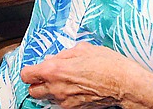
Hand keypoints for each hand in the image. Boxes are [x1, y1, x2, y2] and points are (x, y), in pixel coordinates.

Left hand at [21, 42, 145, 108]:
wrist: (125, 85)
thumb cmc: (108, 65)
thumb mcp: (83, 49)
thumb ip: (63, 54)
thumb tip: (53, 58)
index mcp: (55, 70)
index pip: (27, 75)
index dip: (29, 70)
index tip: (34, 68)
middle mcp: (57, 88)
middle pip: (33, 91)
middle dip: (37, 83)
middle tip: (46, 75)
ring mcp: (66, 101)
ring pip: (47, 99)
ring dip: (51, 90)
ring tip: (65, 80)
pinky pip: (62, 103)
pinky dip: (64, 97)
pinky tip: (75, 87)